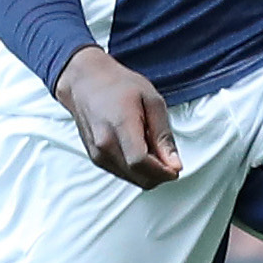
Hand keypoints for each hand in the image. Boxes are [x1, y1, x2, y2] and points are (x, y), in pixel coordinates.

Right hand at [56, 48, 180, 188]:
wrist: (86, 83)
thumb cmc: (119, 86)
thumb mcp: (152, 101)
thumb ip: (163, 135)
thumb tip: (174, 164)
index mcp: (120, 126)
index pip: (140, 163)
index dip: (162, 171)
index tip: (176, 169)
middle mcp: (104, 144)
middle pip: (138, 177)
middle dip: (159, 175)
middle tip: (169, 157)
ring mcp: (97, 154)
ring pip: (131, 179)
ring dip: (148, 173)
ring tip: (152, 147)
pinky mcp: (96, 159)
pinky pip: (122, 173)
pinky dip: (136, 169)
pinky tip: (140, 149)